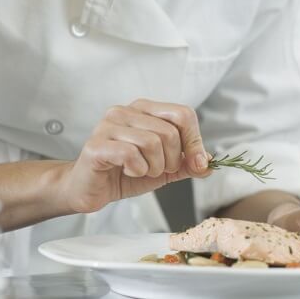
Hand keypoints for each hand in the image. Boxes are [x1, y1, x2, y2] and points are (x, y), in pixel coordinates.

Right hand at [57, 99, 211, 213]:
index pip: (183, 114)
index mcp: (144, 110)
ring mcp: (108, 126)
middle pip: (170, 132)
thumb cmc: (124, 173)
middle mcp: (125, 112)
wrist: (89, 189)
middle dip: (172, 160)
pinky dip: (137, 170)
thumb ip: (187, 163)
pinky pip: (131, 155)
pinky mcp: (96, 145)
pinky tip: (128, 171)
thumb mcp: (164, 168)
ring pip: (152, 143)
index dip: (195, 141)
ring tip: (142, 171)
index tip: (197, 163)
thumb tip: (209, 162)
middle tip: (158, 170)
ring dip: (154, 167)